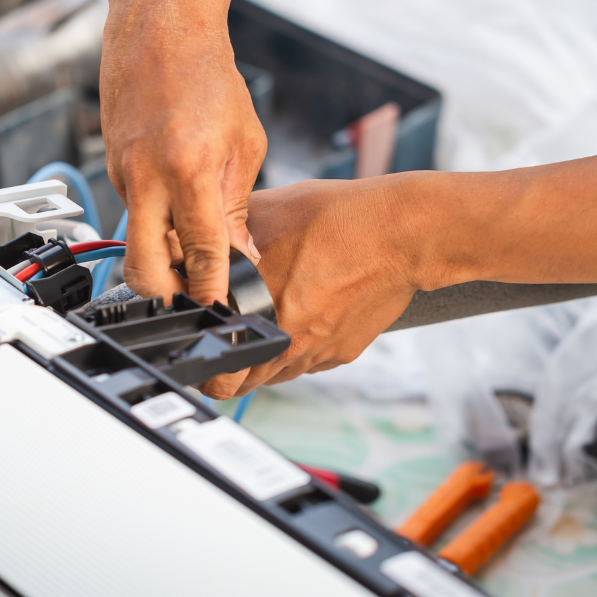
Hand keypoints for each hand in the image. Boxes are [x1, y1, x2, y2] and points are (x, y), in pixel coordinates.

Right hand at [101, 0, 266, 305]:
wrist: (158, 26)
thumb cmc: (207, 75)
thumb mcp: (245, 142)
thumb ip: (237, 204)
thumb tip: (239, 254)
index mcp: (188, 170)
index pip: (201, 252)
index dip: (212, 290)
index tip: (223, 313)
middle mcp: (146, 177)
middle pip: (142, 269)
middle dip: (165, 298)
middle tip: (193, 303)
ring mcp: (121, 174)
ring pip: (136, 241)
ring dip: (162, 257)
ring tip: (195, 256)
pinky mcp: (111, 168)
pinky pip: (133, 211)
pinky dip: (155, 222)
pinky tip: (178, 210)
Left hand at [198, 178, 421, 397]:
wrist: (399, 234)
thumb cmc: (336, 219)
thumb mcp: (266, 212)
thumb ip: (226, 234)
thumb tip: (197, 236)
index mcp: (257, 312)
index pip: (217, 366)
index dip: (205, 361)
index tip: (204, 350)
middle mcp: (286, 342)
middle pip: (243, 383)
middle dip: (230, 371)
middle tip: (227, 346)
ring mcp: (316, 352)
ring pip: (276, 376)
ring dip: (264, 362)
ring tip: (265, 328)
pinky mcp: (342, 352)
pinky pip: (309, 362)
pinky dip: (299, 349)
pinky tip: (302, 318)